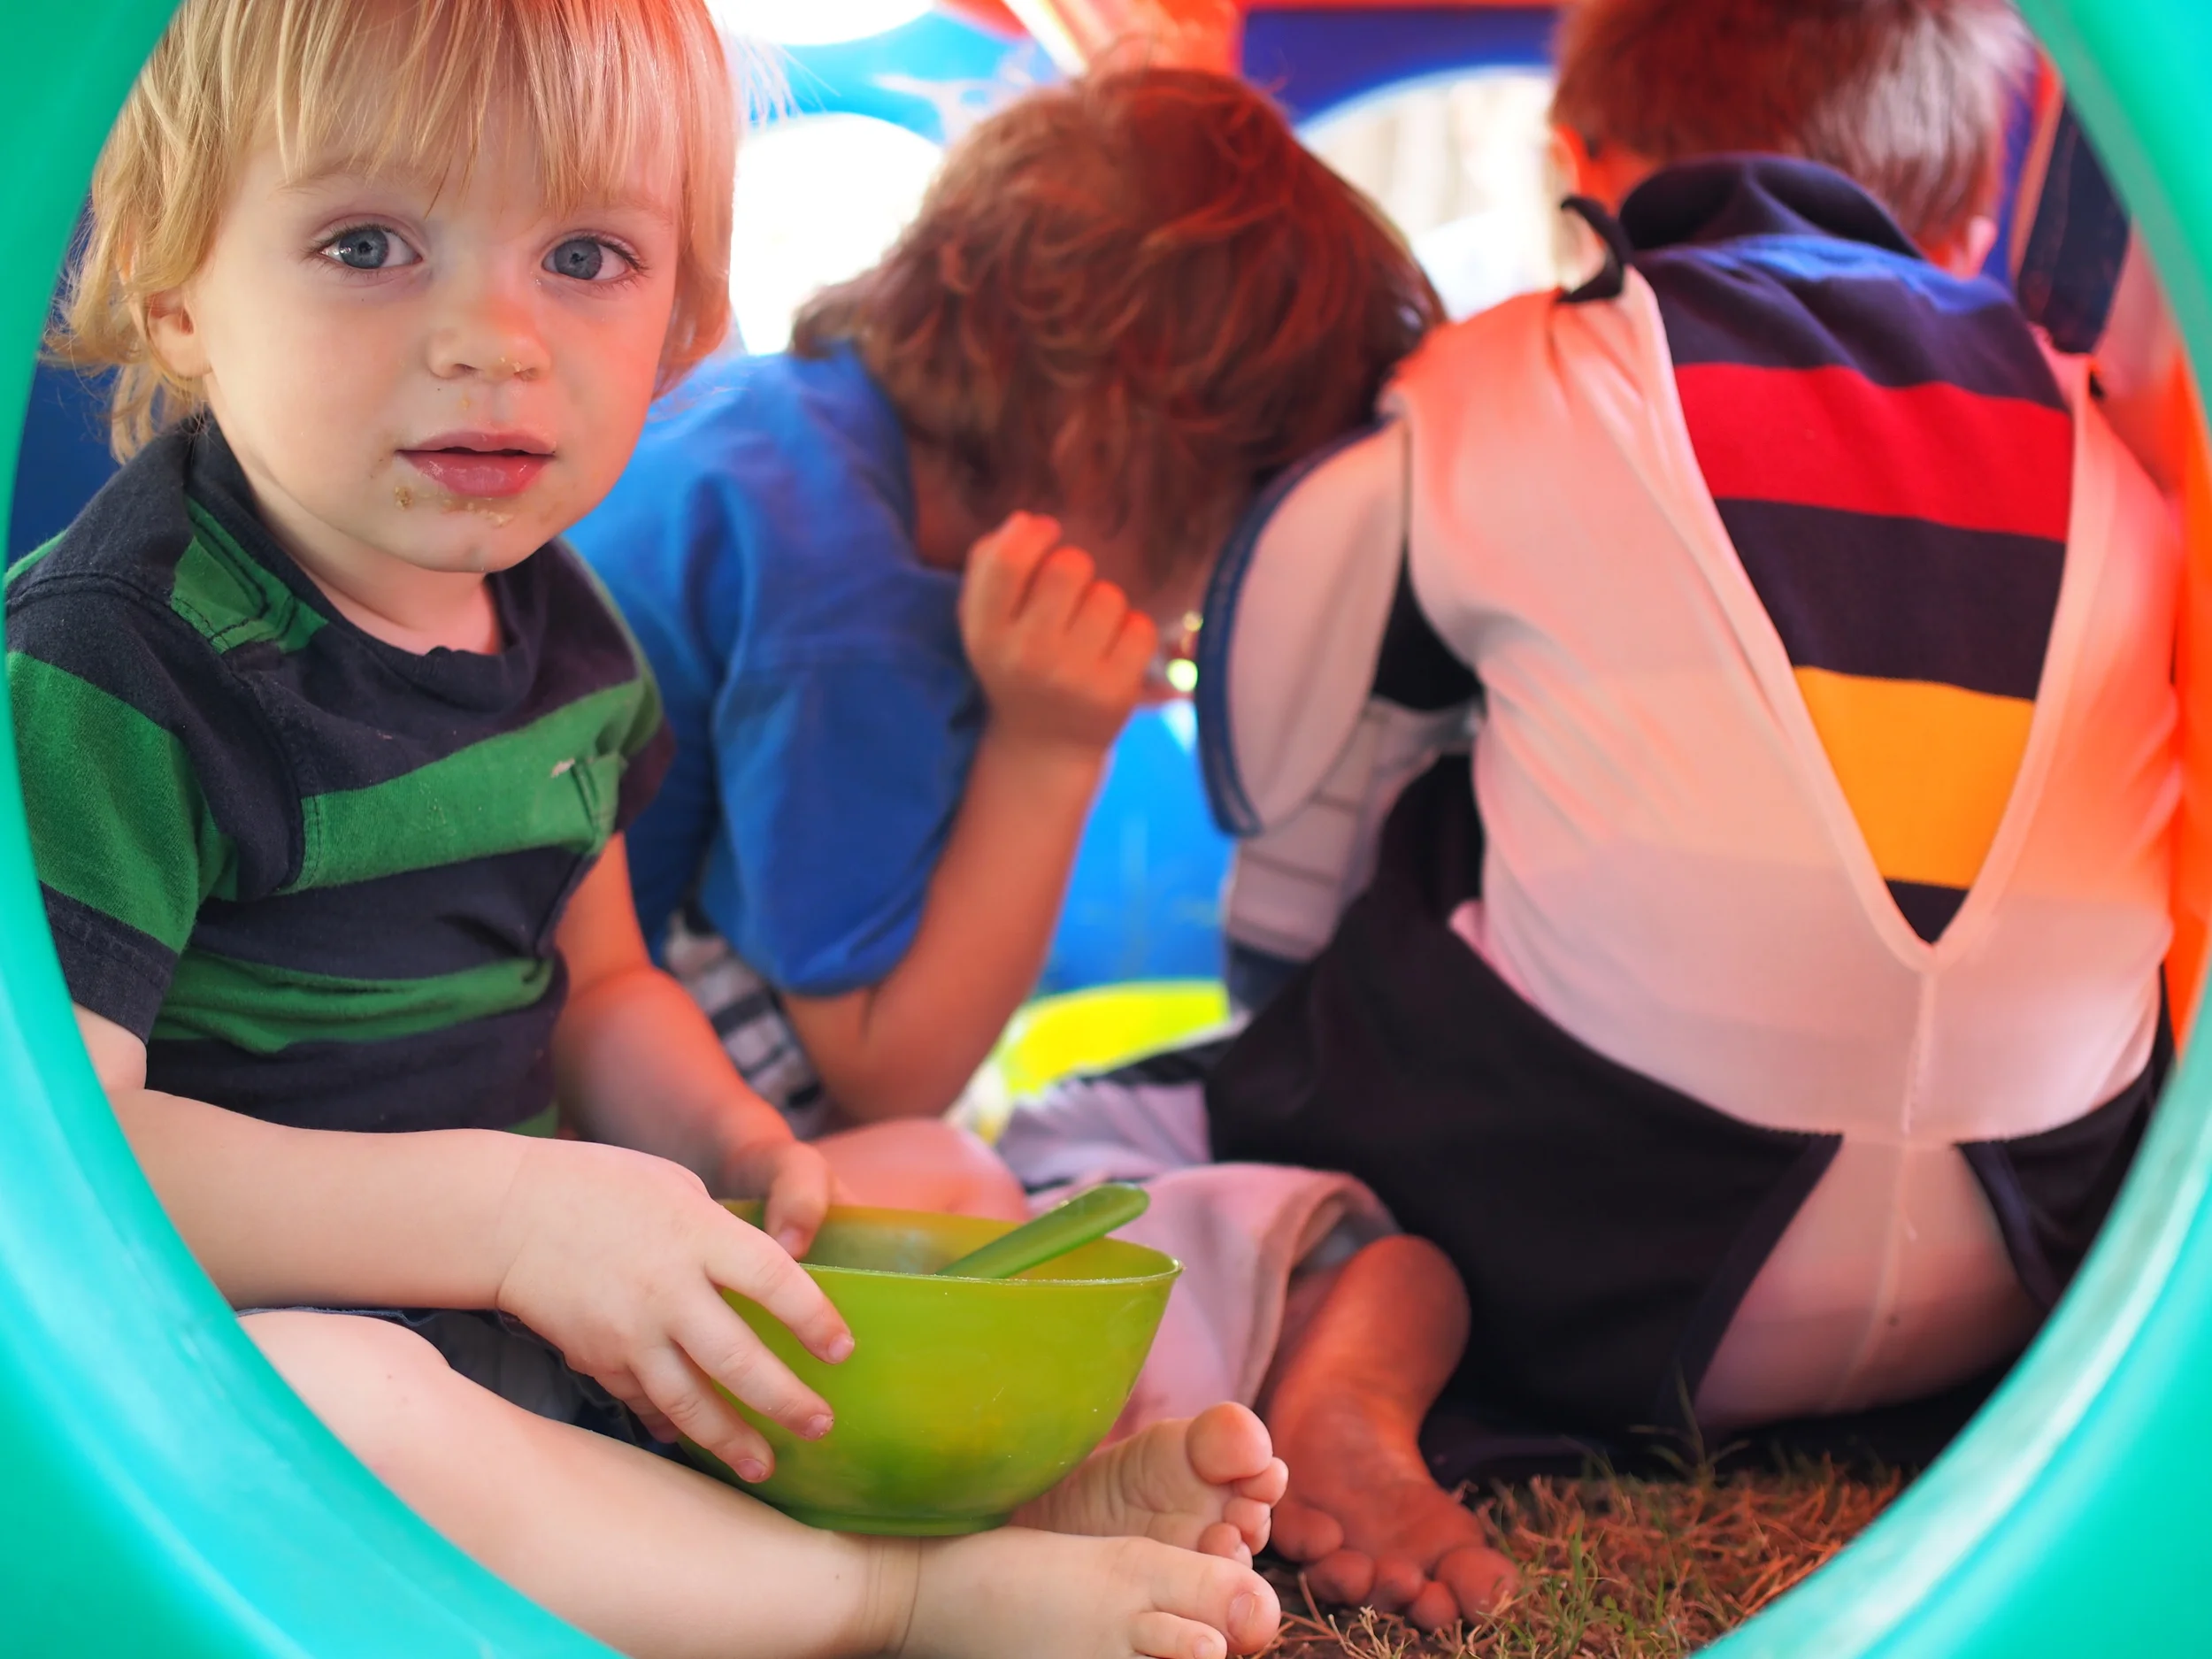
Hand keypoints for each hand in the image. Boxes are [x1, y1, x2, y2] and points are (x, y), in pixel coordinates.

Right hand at [494, 1138, 853, 1479]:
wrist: (508, 1214)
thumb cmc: (600, 1185)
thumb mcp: (676, 1187)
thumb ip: (721, 1235)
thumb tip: (761, 1275)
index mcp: (697, 1234)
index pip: (773, 1281)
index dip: (813, 1319)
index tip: (841, 1350)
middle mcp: (668, 1289)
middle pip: (739, 1359)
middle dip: (785, 1401)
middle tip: (821, 1426)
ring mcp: (629, 1331)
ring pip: (690, 1401)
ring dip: (731, 1439)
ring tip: (765, 1464)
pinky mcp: (597, 1358)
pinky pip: (643, 1400)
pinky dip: (669, 1423)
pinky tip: (691, 1441)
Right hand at [961, 512, 1157, 756]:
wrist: (1043, 747)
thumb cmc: (1015, 664)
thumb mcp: (984, 621)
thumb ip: (990, 563)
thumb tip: (1026, 520)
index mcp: (986, 634)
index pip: (1008, 560)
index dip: (1035, 534)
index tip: (1046, 534)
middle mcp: (1026, 657)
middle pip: (1069, 567)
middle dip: (1075, 569)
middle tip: (1068, 598)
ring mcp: (1073, 678)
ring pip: (1109, 596)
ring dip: (1104, 604)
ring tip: (1087, 634)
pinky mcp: (1115, 695)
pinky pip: (1140, 627)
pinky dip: (1132, 633)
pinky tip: (1111, 654)